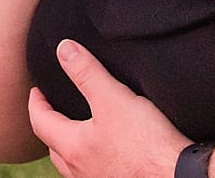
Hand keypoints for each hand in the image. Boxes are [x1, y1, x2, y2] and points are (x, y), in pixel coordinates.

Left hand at [27, 39, 187, 177]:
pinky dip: (90, 158)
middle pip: (54, 147)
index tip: (36, 91)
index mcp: (72, 148)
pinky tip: (106, 151)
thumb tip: (63, 49)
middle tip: (53, 110)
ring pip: (73, 165)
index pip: (40, 123)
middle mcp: (80, 171)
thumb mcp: (113, 98)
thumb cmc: (146, 143)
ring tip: (77, 131)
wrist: (178, 176)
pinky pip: (93, 172)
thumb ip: (87, 72)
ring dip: (69, 146)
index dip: (36, 104)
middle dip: (50, 127)